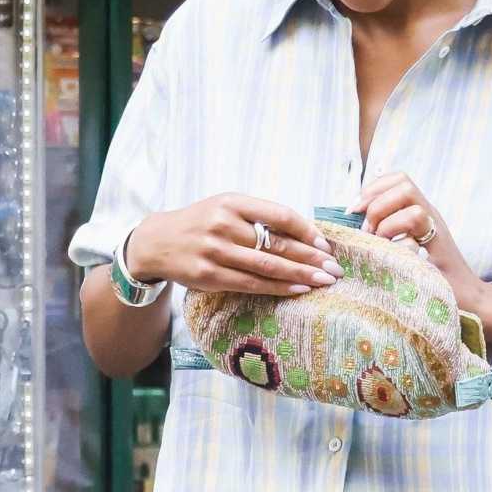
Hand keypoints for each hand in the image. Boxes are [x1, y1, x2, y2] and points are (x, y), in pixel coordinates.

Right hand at [125, 195, 339, 298]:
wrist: (156, 242)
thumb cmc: (201, 224)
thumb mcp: (225, 207)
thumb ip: (258, 216)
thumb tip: (304, 234)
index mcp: (232, 201)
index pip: (279, 215)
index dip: (307, 231)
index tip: (326, 245)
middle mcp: (223, 223)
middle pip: (277, 243)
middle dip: (311, 257)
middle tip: (335, 268)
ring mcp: (215, 251)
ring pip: (267, 266)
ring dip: (300, 275)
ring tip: (324, 281)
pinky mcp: (209, 275)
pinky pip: (252, 284)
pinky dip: (279, 288)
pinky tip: (299, 289)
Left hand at [360, 172, 491, 354]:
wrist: (468, 302)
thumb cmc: (430, 284)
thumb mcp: (403, 255)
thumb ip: (386, 239)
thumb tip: (354, 230)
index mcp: (419, 214)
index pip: (396, 180)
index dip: (371, 189)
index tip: (353, 211)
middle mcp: (430, 215)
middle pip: (402, 182)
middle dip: (375, 201)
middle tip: (366, 229)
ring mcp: (437, 228)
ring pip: (408, 197)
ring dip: (385, 217)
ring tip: (379, 240)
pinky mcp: (440, 244)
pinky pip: (416, 219)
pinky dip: (395, 231)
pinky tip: (392, 251)